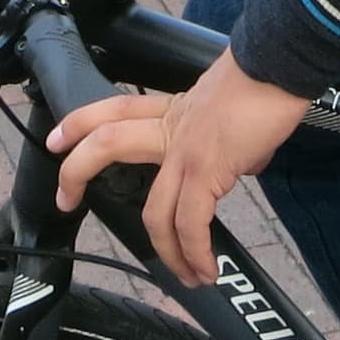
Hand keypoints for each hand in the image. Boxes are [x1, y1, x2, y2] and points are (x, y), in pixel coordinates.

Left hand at [52, 50, 315, 285]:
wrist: (282, 62)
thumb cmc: (268, 79)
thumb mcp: (232, 109)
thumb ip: (226, 139)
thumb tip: (245, 160)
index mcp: (175, 111)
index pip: (116, 110)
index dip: (80, 123)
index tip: (57, 139)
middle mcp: (172, 128)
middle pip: (108, 143)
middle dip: (76, 171)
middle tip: (64, 199)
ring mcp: (186, 150)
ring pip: (152, 208)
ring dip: (165, 251)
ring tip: (185, 277)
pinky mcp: (207, 170)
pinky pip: (191, 223)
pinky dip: (196, 253)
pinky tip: (208, 269)